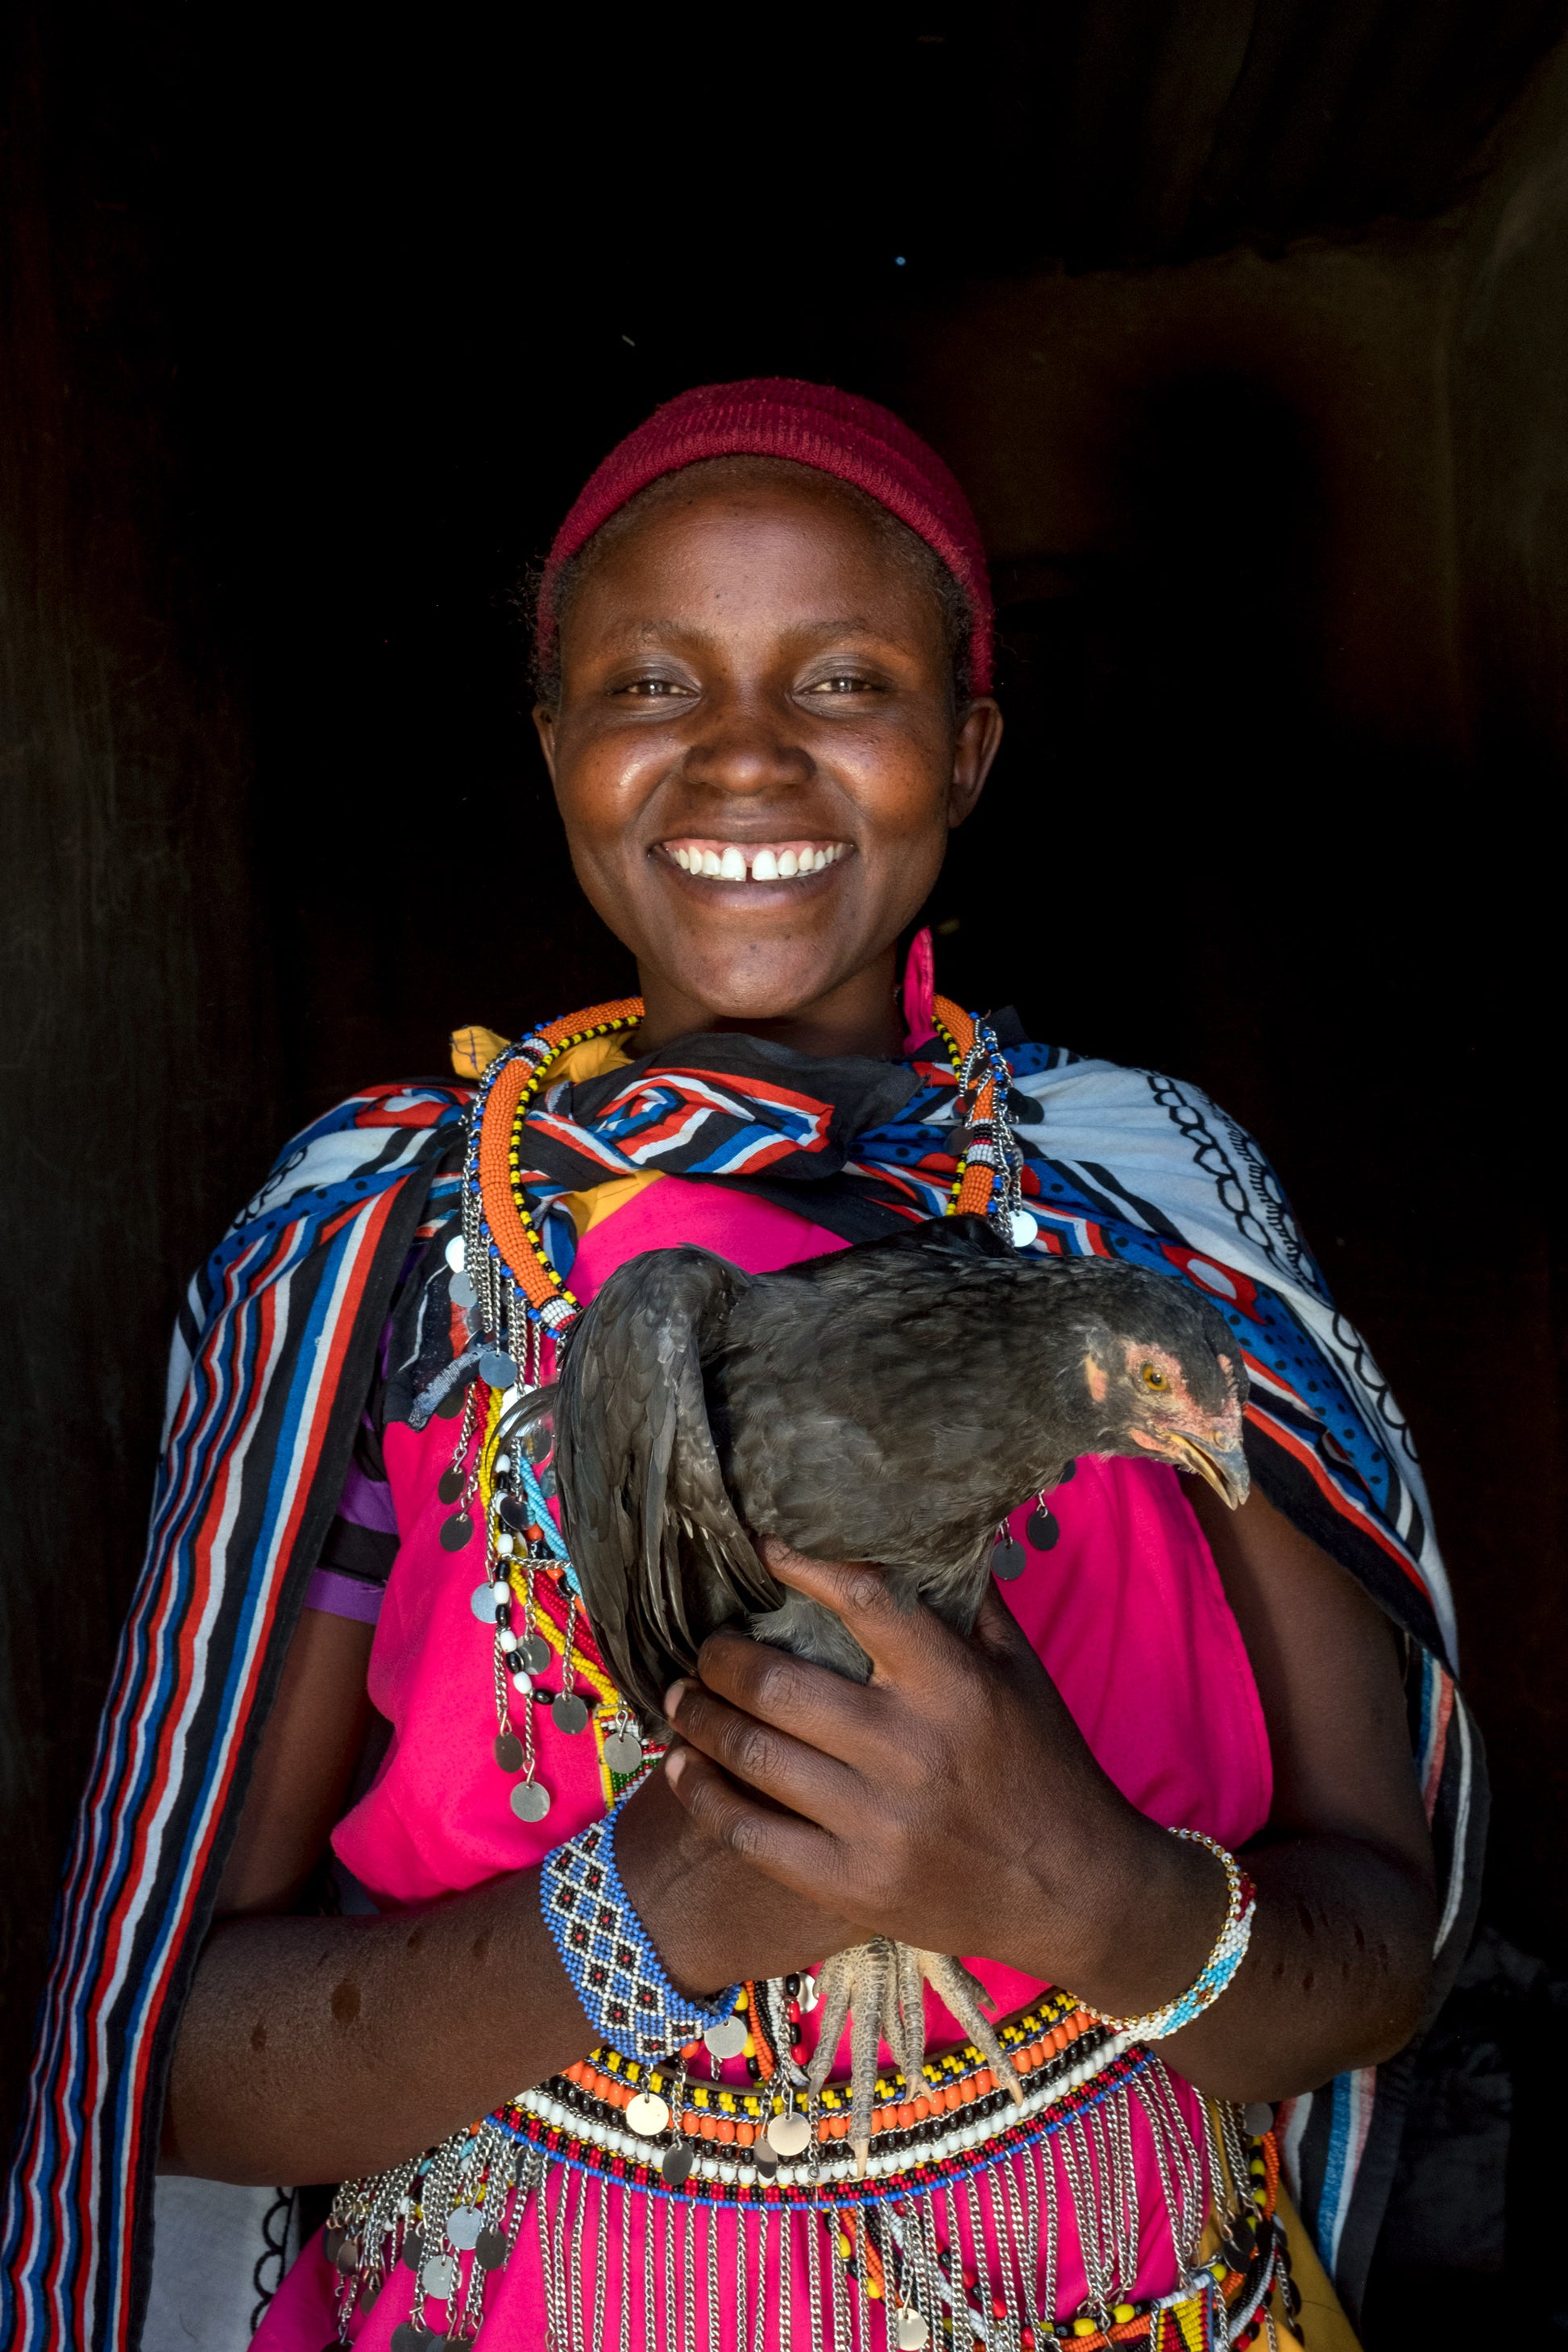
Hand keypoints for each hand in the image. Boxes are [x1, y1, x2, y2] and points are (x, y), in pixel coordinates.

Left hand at [661, 1543, 1215, 2012]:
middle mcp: (909, 1748)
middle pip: (774, 1684)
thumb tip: (924, 1532)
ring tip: (680, 1697)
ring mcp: (876, 1823)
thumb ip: (969, 1604)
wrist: (1074, 1890)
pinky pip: (749, 1833)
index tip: (759, 1546)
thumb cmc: (1043, 1767)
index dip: (799, 1564)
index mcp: (954, 1685)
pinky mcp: (852, 1885)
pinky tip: (683, 1765)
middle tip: (703, 1647)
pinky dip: (703, 1792)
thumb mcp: (1020, 1672)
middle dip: (718, 1658)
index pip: (861, 1599)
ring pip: (750, 1755)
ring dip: (698, 1717)